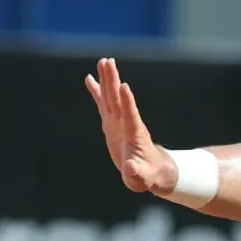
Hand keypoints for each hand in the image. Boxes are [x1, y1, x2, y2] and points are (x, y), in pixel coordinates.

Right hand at [84, 57, 176, 194]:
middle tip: (108, 62)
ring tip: (103, 62)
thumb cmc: (148, 175)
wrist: (151, 170)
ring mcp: (119, 122)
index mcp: (134, 135)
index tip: (124, 86)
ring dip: (107, 80)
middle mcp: (127, 124)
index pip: (131, 116)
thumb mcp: (141, 178)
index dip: (128, 102)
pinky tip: (89, 78)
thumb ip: (136, 173)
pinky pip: (103, 104)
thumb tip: (130, 168)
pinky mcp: (112, 124)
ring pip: (111, 97)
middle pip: (119, 100)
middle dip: (113, 81)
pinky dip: (97, 91)